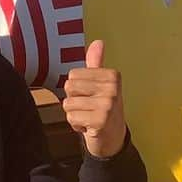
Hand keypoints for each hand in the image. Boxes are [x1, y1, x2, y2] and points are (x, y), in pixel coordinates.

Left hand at [63, 39, 126, 158]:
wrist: (114, 139)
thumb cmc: (103, 109)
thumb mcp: (101, 85)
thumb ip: (96, 64)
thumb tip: (98, 42)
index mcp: (112, 76)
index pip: (73, 75)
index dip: (77, 89)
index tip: (92, 97)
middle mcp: (112, 88)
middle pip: (69, 87)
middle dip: (74, 100)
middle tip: (89, 108)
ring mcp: (107, 105)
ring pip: (68, 104)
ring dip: (74, 114)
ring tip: (89, 117)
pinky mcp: (100, 121)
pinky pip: (71, 118)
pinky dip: (76, 125)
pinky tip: (89, 127)